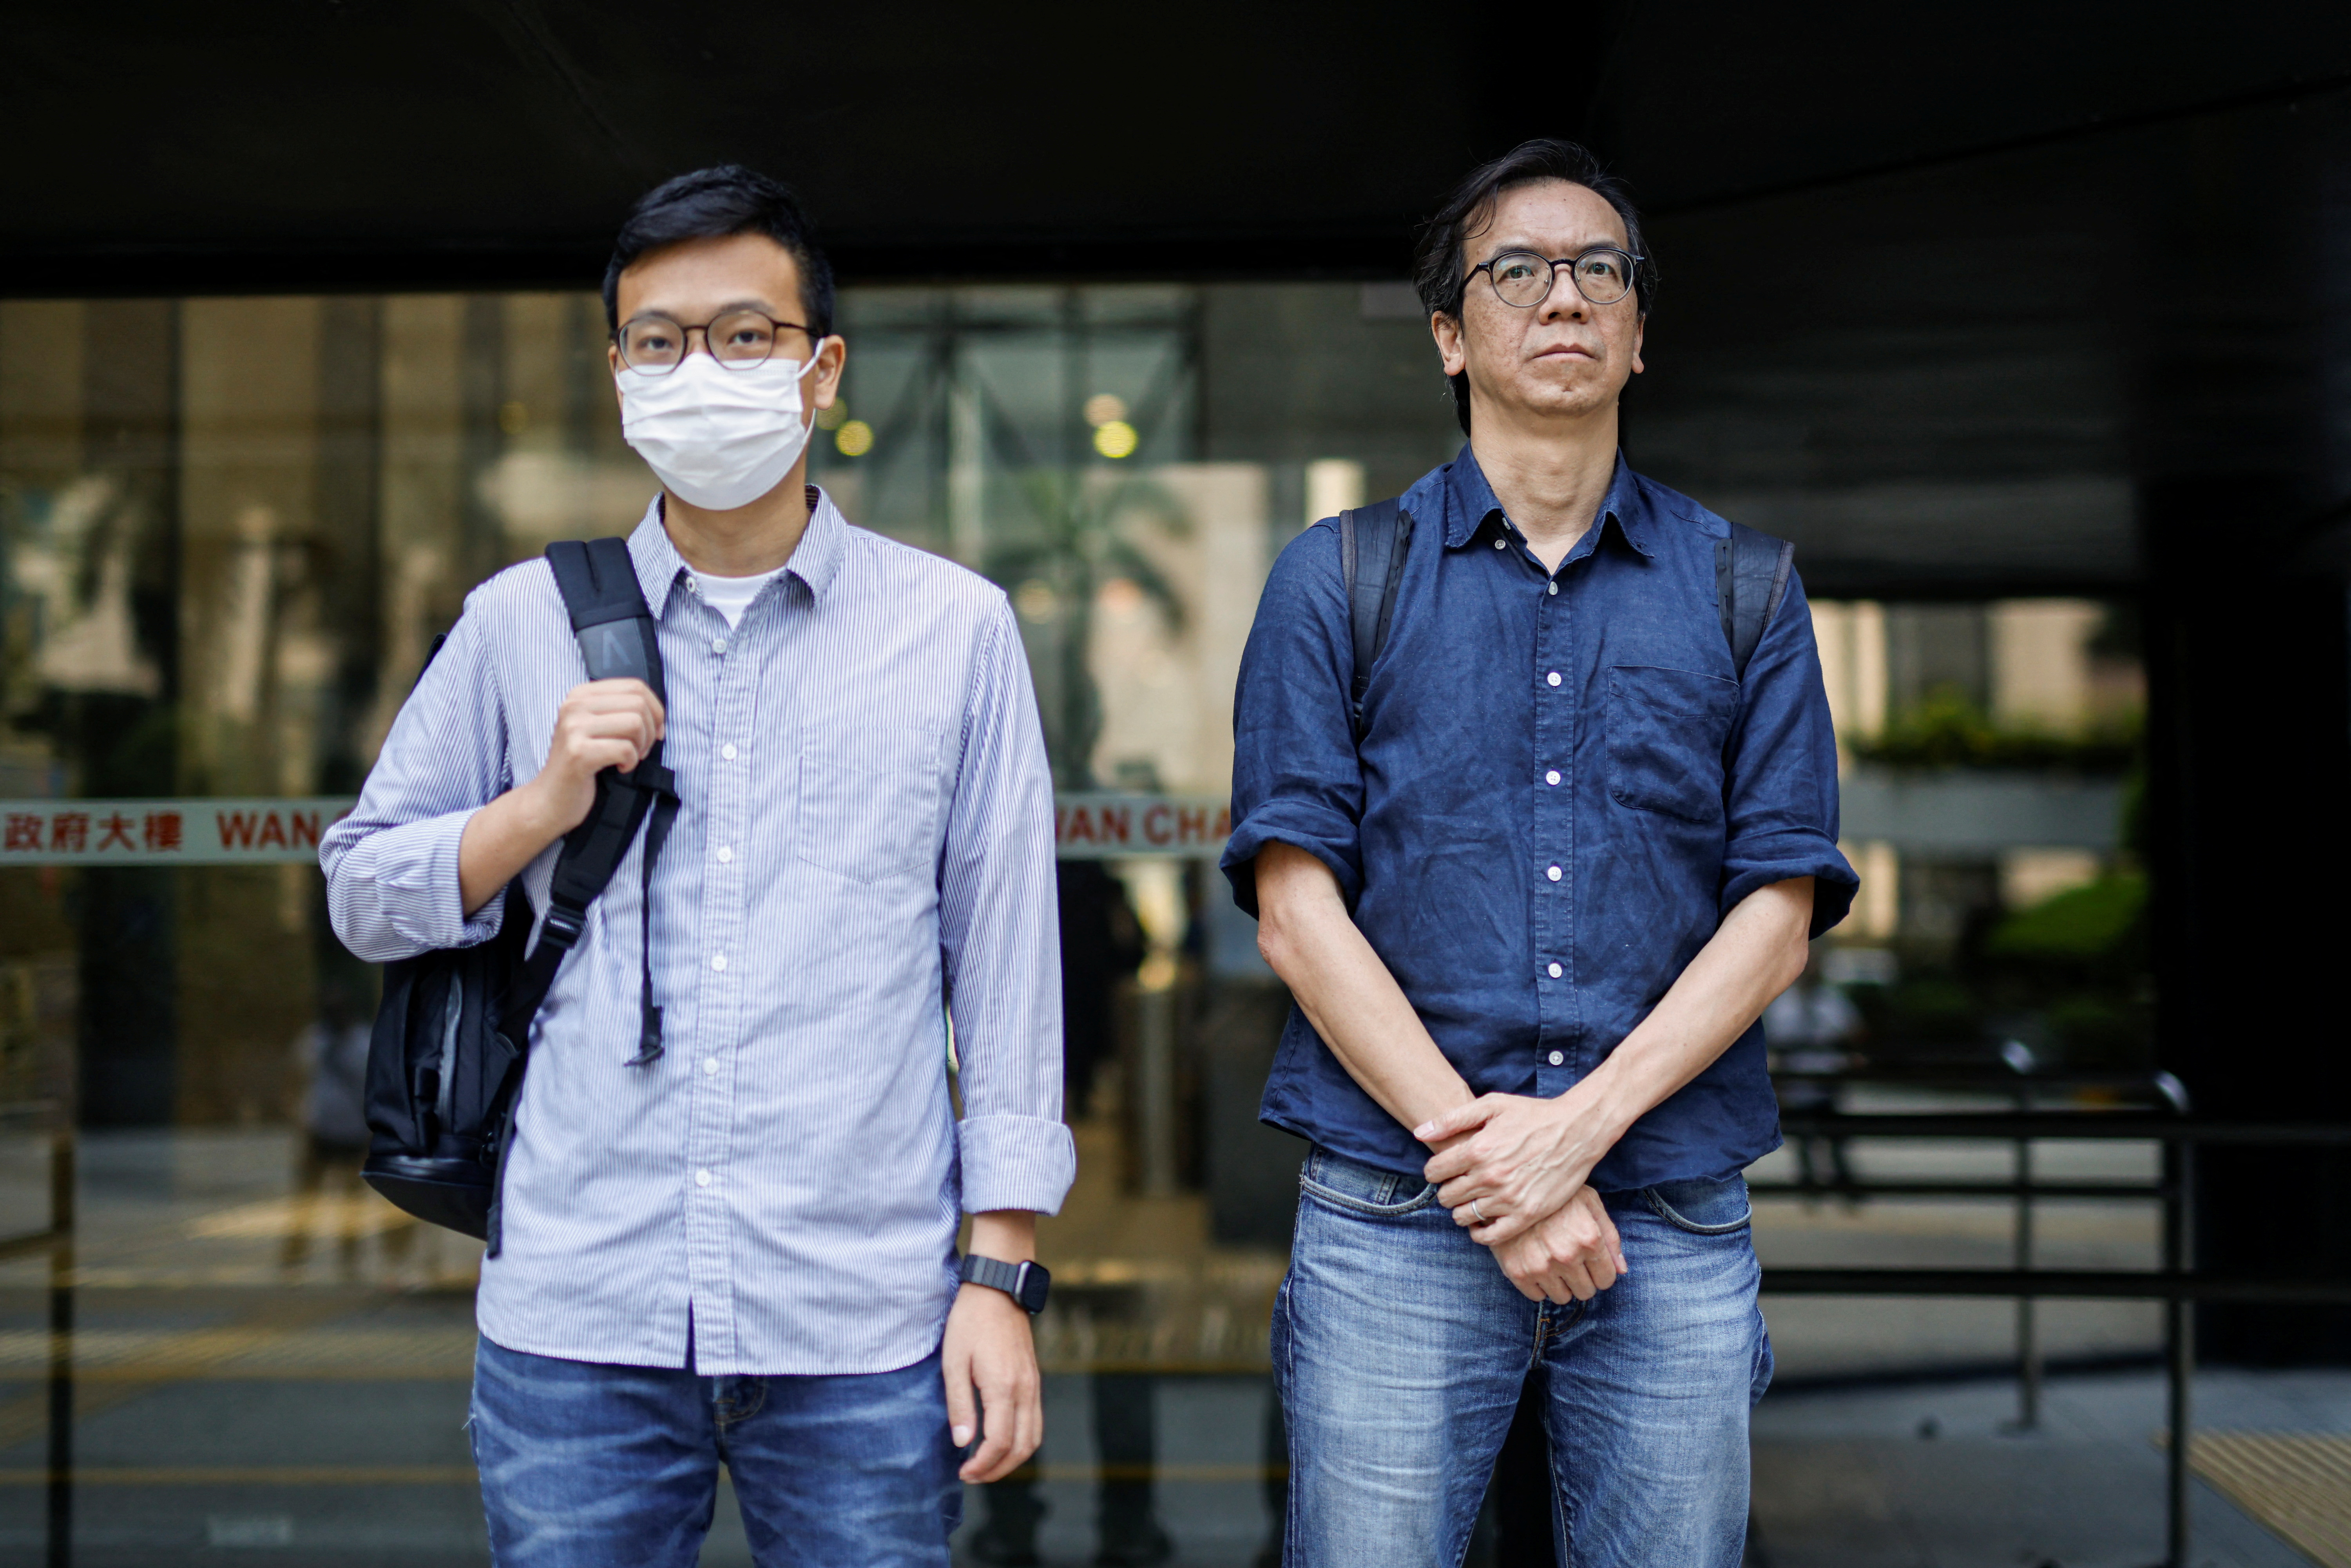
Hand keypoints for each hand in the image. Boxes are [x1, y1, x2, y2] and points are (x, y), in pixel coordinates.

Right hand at [525, 678, 664, 834]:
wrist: (551, 798)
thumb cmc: (581, 763)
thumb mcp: (597, 728)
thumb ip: (620, 712)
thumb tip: (658, 714)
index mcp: (581, 695)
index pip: (635, 686)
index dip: (655, 709)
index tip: (655, 731)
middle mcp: (574, 706)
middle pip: (638, 704)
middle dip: (650, 730)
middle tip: (641, 749)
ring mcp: (574, 728)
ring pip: (635, 723)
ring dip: (641, 746)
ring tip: (629, 758)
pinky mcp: (579, 753)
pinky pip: (625, 749)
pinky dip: (631, 762)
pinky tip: (620, 768)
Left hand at [942, 1280, 1043, 1482]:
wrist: (998, 1289)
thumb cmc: (970, 1322)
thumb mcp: (953, 1361)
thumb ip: (959, 1405)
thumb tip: (962, 1443)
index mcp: (1003, 1386)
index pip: (999, 1442)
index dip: (982, 1465)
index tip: (962, 1472)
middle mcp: (1025, 1389)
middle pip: (1022, 1447)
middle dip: (998, 1469)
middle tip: (972, 1476)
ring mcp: (1033, 1384)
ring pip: (1034, 1437)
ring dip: (1013, 1459)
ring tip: (987, 1465)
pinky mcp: (1034, 1379)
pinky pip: (1035, 1421)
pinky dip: (1022, 1441)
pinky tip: (1001, 1441)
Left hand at [1415, 1086, 1625, 1246]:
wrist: (1576, 1131)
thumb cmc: (1533, 1115)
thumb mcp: (1491, 1105)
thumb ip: (1452, 1119)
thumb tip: (1418, 1132)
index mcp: (1478, 1149)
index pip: (1434, 1172)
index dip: (1434, 1171)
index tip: (1443, 1170)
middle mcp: (1490, 1176)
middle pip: (1446, 1196)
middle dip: (1447, 1190)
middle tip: (1458, 1184)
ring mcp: (1508, 1198)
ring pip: (1463, 1216)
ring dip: (1462, 1210)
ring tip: (1472, 1200)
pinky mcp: (1527, 1215)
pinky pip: (1490, 1236)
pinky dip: (1480, 1233)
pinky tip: (1482, 1222)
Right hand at [1490, 1186, 1627, 1303]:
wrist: (1510, 1187)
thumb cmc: (1555, 1194)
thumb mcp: (1589, 1203)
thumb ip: (1610, 1236)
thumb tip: (1622, 1269)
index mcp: (1588, 1238)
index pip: (1606, 1279)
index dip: (1601, 1272)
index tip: (1591, 1263)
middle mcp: (1566, 1256)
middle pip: (1586, 1292)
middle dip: (1582, 1279)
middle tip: (1571, 1261)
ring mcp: (1540, 1266)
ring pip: (1562, 1298)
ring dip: (1561, 1284)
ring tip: (1552, 1262)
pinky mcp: (1517, 1272)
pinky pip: (1537, 1296)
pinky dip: (1538, 1285)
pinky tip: (1535, 1263)